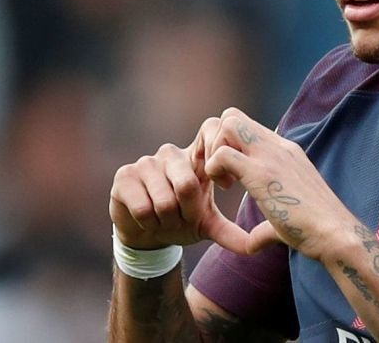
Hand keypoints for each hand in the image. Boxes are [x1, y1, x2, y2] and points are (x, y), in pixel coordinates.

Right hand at [109, 117, 253, 251]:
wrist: (144, 233)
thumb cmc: (180, 220)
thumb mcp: (207, 224)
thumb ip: (230, 231)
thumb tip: (254, 247)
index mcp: (196, 157)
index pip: (211, 131)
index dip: (219, 161)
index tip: (225, 185)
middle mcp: (172, 154)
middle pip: (188, 185)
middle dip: (188, 213)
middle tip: (185, 219)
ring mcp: (146, 163)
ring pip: (164, 201)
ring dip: (168, 222)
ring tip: (166, 220)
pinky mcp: (124, 176)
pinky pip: (143, 208)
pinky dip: (149, 224)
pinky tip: (147, 220)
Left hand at [203, 108, 357, 259]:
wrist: (335, 234)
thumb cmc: (315, 231)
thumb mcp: (286, 218)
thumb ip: (265, 226)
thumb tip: (252, 243)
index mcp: (285, 152)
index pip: (248, 127)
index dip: (229, 147)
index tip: (229, 176)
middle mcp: (279, 146)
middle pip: (234, 116)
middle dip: (216, 141)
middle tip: (220, 174)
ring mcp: (272, 156)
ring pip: (228, 124)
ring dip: (214, 151)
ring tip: (222, 182)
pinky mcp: (263, 173)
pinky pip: (223, 154)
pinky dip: (213, 168)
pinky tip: (223, 190)